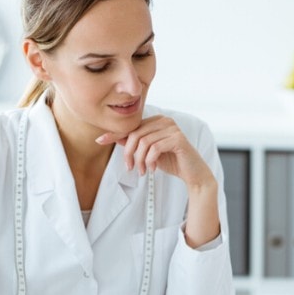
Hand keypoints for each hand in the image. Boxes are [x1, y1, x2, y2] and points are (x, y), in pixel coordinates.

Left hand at [96, 115, 214, 188]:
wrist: (193, 174)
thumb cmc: (172, 162)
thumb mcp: (149, 152)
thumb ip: (134, 143)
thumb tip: (113, 137)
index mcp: (157, 121)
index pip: (132, 126)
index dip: (115, 134)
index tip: (100, 141)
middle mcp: (164, 120)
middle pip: (135, 134)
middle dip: (129, 153)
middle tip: (131, 168)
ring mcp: (172, 128)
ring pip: (144, 142)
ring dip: (140, 160)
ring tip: (143, 171)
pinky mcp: (178, 139)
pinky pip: (155, 148)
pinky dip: (150, 161)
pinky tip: (153, 169)